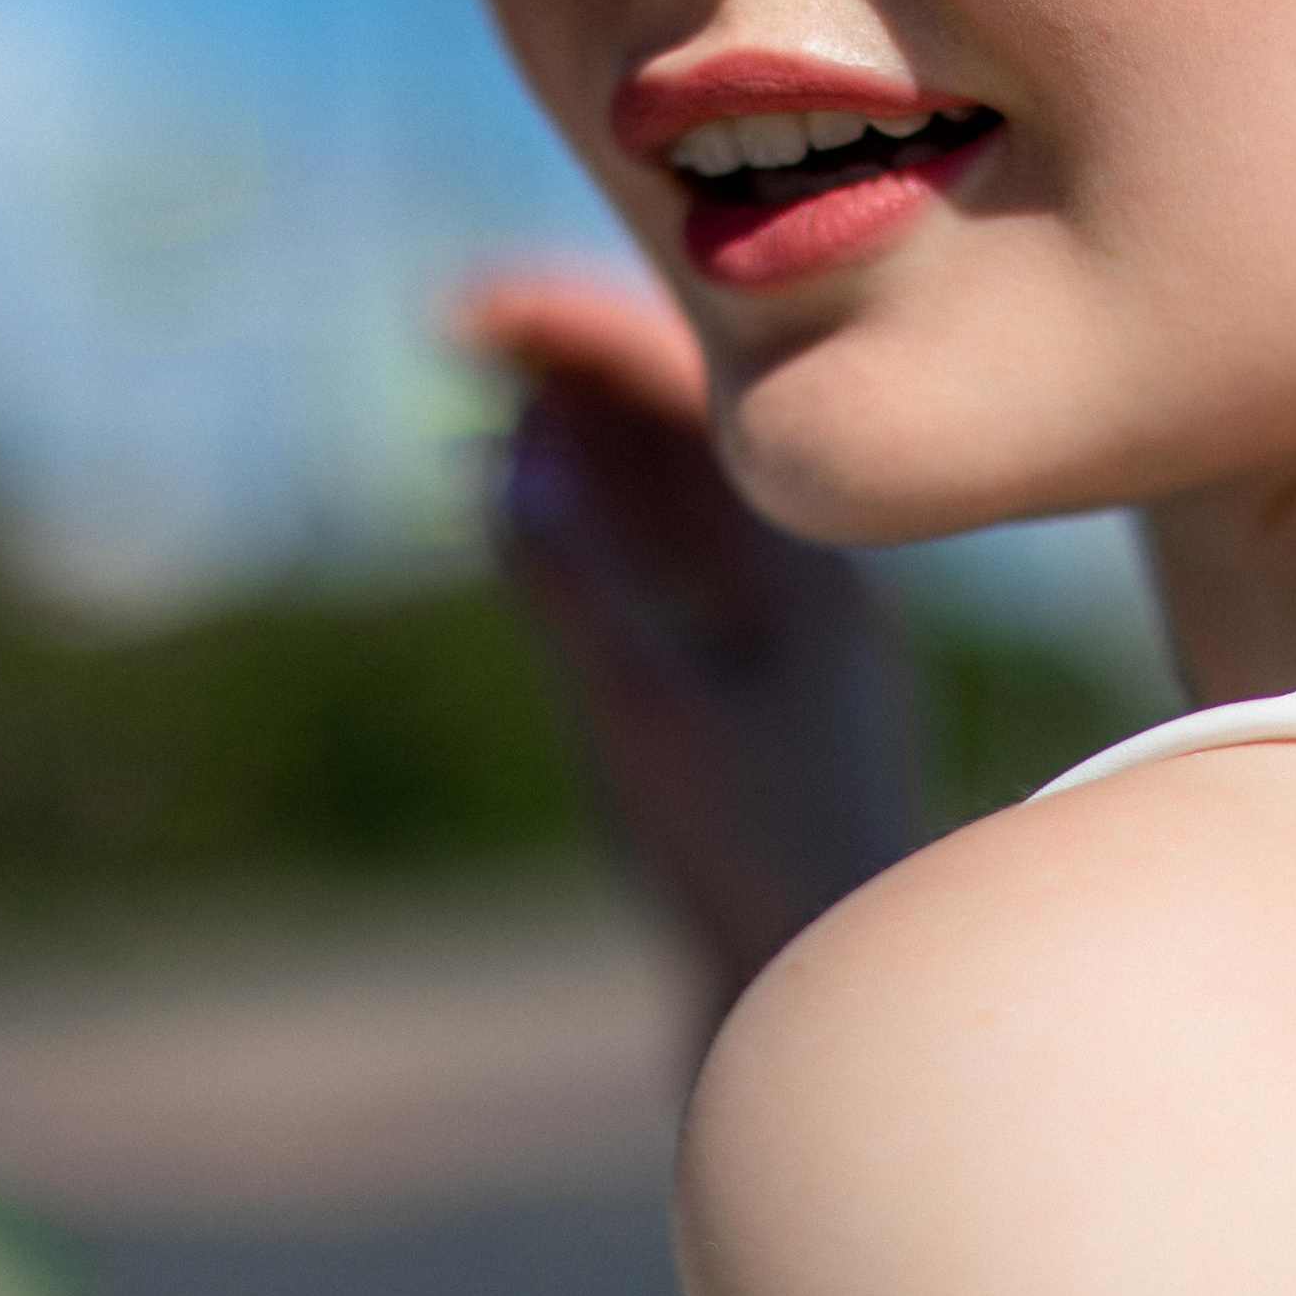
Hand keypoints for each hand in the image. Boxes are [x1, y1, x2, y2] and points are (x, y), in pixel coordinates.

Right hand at [459, 277, 923, 1020]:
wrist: (831, 991)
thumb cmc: (753, 866)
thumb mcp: (644, 721)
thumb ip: (577, 589)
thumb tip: (503, 459)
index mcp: (809, 568)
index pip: (698, 400)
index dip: (583, 332)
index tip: (473, 303)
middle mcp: (807, 576)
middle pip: (689, 422)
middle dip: (580, 358)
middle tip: (464, 320)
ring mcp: (781, 625)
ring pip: (676, 483)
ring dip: (584, 424)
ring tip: (483, 376)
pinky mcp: (751, 676)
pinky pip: (667, 556)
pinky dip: (596, 510)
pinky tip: (521, 492)